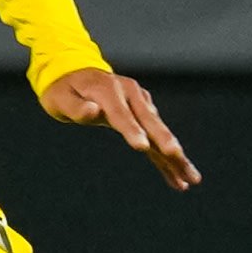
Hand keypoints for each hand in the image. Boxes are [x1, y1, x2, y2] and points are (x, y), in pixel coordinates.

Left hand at [41, 66, 199, 191]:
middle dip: (165, 141)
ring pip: (159, 133)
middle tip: (176, 156)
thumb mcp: (60, 98)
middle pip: (149, 121)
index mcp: (109, 90)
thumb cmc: (64, 90)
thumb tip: (93, 111)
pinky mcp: (143, 114)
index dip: (132, 130)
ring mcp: (140, 103)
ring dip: (176, 156)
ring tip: (192, 178)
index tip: (143, 147)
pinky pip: (157, 139)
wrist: (75, 73)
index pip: (121, 114)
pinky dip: (168, 159)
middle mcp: (130, 94)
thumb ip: (76, 107)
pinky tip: (180, 179)